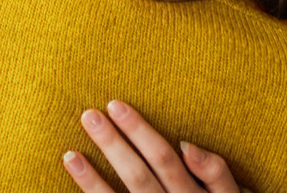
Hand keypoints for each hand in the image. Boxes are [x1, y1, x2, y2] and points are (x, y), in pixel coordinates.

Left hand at [63, 100, 239, 192]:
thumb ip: (216, 173)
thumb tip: (186, 145)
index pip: (164, 159)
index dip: (139, 133)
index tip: (116, 106)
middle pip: (138, 176)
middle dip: (113, 145)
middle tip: (89, 116)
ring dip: (92, 179)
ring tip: (70, 155)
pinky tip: (77, 177)